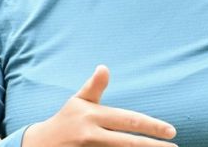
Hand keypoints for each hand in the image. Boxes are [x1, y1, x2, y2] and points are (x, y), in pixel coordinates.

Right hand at [22, 65, 176, 145]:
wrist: (36, 146)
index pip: (129, 121)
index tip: (171, 131)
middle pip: (128, 143)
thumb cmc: (65, 120)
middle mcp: (91, 135)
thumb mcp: (78, 101)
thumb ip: (94, 87)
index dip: (152, 126)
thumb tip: (104, 67)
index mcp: (93, 116)